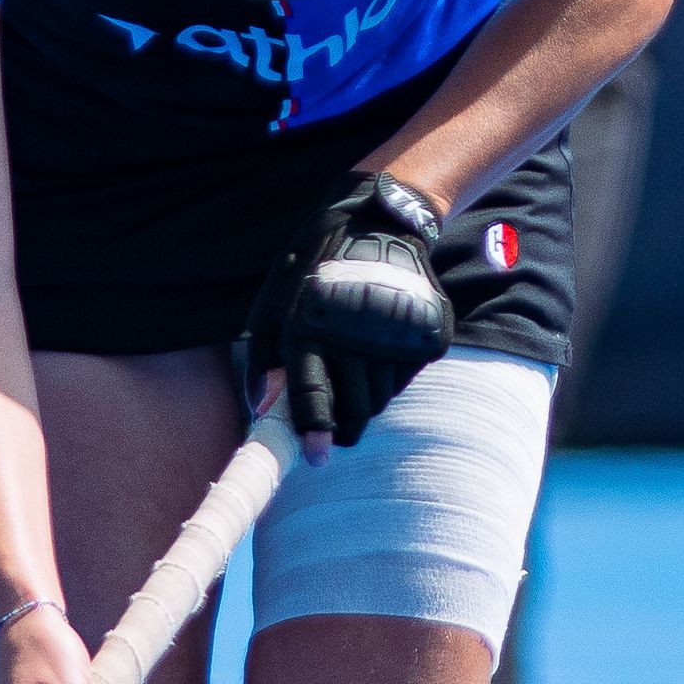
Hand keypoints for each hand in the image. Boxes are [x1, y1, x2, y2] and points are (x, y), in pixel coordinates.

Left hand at [243, 171, 452, 459]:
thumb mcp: (273, 305)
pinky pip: (403, 380)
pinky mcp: (424, 335)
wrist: (377, 226)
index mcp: (310, 328)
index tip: (316, 457)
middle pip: (353, 410)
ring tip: (354, 369)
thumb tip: (259, 409)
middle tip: (334, 421)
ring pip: (380, 400)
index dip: (314, 430)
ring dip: (364, 400)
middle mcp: (354, 335)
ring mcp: (393, 335)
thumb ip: (262, 357)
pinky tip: (377, 352)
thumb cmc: (310, 271)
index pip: (313, 392)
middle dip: (341, 425)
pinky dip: (388, 379)